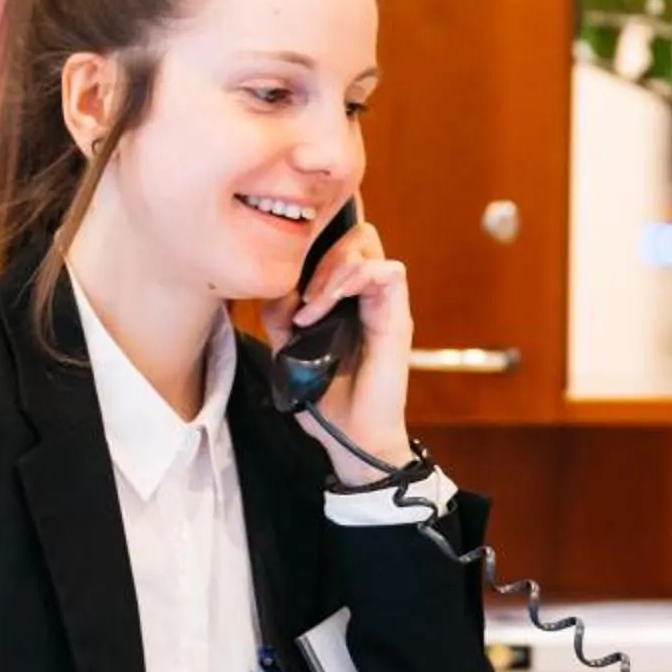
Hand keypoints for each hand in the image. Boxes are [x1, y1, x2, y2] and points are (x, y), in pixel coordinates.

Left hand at [258, 213, 412, 473]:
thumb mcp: (288, 350)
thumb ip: (279, 316)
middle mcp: (369, 294)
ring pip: (368, 244)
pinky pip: (387, 272)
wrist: (353, 438)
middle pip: (356, 233)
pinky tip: (324, 309)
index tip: (287, 273)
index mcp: (347, 297)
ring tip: (310, 307)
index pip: (340, 242)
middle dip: (321, 252)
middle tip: (302, 295)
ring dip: (331, 268)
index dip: (315, 243)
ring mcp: (385, 304)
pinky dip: (351, 280)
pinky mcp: (398, 318)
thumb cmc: (327, 399)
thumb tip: (274, 289)